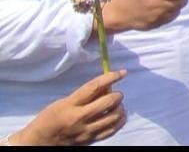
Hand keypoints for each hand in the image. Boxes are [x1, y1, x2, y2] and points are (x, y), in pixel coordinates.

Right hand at [11, 70, 126, 144]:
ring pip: (114, 116)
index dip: (111, 77)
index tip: (122, 73)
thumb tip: (106, 87)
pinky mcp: (91, 139)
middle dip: (117, 95)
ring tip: (116, 105)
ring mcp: (86, 130)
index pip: (94, 87)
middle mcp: (79, 117)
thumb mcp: (63, 102)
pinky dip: (120, 121)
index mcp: (70, 104)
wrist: (40, 141)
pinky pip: (112, 130)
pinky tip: (118, 116)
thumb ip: (84, 96)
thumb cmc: (50, 118)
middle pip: (108, 102)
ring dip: (120, 108)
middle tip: (116, 94)